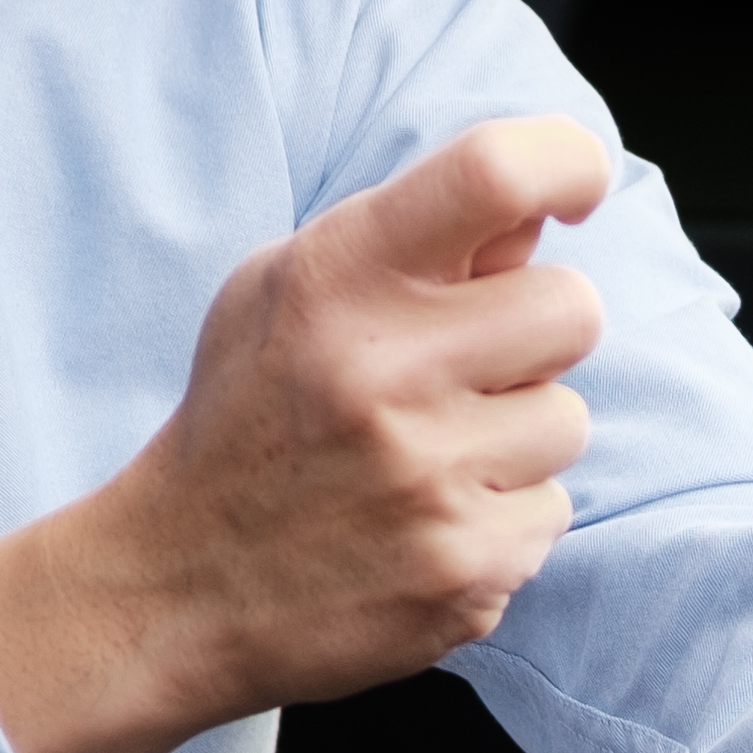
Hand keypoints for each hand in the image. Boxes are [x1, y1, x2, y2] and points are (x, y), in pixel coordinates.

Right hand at [0, 117, 609, 752]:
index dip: (565, 163)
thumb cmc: (250, 415)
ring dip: (513, 438)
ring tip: (424, 457)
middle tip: (462, 369)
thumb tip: (542, 211)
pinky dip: (499, 521)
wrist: (175, 590)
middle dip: (534, 336)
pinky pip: (550, 515)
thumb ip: (412, 234)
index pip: (495, 174)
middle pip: (574, 307)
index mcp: (337, 279)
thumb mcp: (287, 289)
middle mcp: (383, 372)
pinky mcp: (462, 572)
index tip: (577, 192)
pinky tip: (420, 525)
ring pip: (567, 420)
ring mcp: (427, 479)